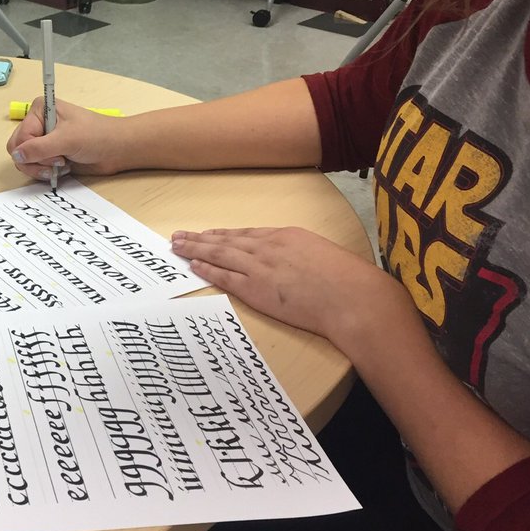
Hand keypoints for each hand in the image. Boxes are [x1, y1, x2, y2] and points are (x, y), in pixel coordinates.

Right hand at [6, 97, 127, 181]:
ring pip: (24, 160)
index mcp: (39, 110)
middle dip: (34, 161)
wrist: (116, 149)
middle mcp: (38, 123)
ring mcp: (43, 139)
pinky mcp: (49, 154)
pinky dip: (45, 172)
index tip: (55, 154)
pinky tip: (62, 168)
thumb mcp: (66, 139)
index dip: (33, 151)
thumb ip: (39, 148)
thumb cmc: (97, 135)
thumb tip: (17, 155)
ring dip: (41, 168)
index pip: (20, 137)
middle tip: (56, 162)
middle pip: (17, 149)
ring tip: (61, 166)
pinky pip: (34, 167)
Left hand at [169, 226, 417, 345]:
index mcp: (286, 235)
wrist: (352, 297)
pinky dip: (207, 270)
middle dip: (200, 238)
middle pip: (226, 240)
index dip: (223, 234)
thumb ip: (301, 255)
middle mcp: (268, 247)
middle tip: (178, 235)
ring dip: (195, 249)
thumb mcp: (323, 255)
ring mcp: (260, 267)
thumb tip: (294, 263)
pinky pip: (225, 277)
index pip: (246, 234)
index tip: (207, 233)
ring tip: (177, 246)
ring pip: (219, 254)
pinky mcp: (256, 289)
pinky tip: (193, 266)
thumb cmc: (348, 280)